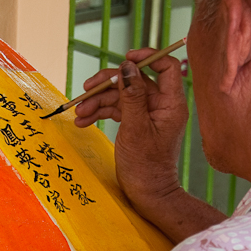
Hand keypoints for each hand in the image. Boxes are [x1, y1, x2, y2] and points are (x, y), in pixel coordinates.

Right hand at [76, 48, 187, 207]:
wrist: (146, 193)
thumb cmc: (145, 165)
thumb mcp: (135, 128)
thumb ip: (131, 96)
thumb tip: (127, 67)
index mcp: (170, 103)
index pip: (166, 67)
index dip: (147, 58)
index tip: (125, 59)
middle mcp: (161, 105)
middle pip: (134, 80)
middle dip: (108, 84)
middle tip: (86, 89)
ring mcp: (147, 114)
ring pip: (121, 95)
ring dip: (98, 101)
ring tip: (80, 113)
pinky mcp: (135, 123)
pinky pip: (117, 109)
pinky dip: (100, 113)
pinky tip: (84, 121)